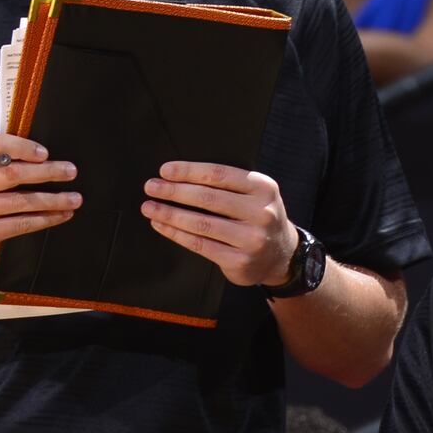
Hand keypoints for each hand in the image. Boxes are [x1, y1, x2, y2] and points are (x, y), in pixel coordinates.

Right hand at [0, 132, 81, 269]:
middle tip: (71, 171)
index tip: (45, 153)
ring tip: (74, 198)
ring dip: (53, 200)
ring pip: (20, 202)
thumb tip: (37, 154)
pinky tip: (59, 216)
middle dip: (47, 172)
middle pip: (12, 174)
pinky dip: (43, 220)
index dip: (22, 147)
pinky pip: (19, 224)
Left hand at [141, 160, 301, 287]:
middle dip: (174, 191)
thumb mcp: (255, 194)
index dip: (189, 171)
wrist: (281, 255)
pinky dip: (177, 234)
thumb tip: (179, 177)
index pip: (219, 175)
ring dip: (170, 214)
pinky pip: (200, 245)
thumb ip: (228, 185)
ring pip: (201, 224)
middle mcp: (260, 213)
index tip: (165, 170)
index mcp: (263, 188)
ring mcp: (251, 239)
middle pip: (208, 198)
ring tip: (150, 207)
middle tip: (151, 187)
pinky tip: (162, 226)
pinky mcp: (239, 261)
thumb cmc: (258, 218)